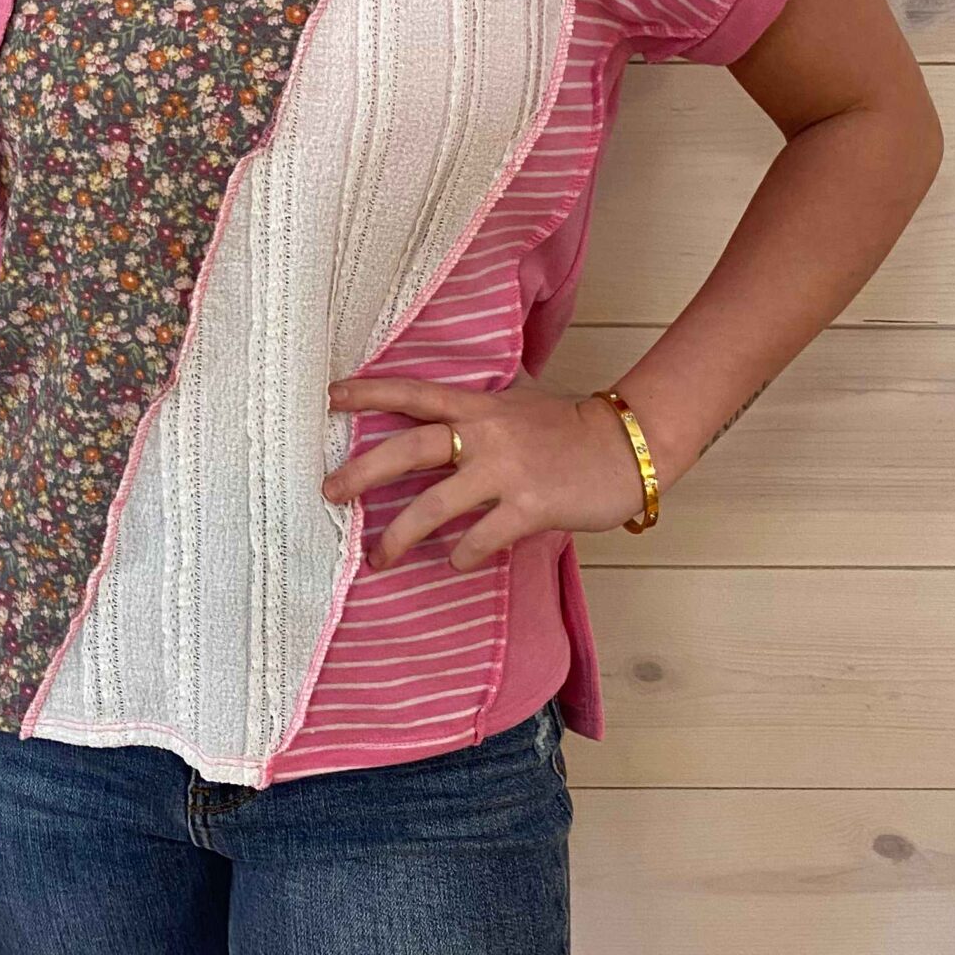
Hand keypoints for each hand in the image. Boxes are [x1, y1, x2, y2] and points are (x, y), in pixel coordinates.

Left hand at [322, 369, 650, 571]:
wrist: (626, 446)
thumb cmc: (569, 430)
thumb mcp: (516, 407)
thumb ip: (476, 416)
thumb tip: (437, 430)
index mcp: (479, 406)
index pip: (414, 393)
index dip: (370, 392)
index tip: (329, 396)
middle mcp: (485, 434)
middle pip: (408, 448)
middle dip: (363, 471)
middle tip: (328, 491)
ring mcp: (506, 471)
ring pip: (434, 505)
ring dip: (399, 535)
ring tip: (378, 557)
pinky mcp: (528, 507)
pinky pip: (479, 538)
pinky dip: (461, 554)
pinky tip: (455, 562)